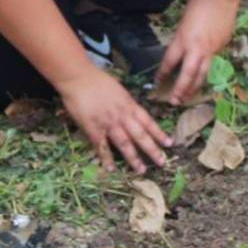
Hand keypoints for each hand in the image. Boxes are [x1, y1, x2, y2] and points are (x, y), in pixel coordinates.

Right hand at [56, 67, 170, 172]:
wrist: (78, 78)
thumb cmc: (97, 80)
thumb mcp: (119, 90)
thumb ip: (126, 103)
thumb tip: (133, 111)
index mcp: (129, 105)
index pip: (148, 122)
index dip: (159, 133)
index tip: (169, 144)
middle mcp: (122, 116)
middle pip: (140, 135)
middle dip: (152, 150)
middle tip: (162, 162)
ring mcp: (108, 123)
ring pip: (125, 143)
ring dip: (134, 158)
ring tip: (141, 170)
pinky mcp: (93, 129)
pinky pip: (102, 147)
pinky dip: (107, 159)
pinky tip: (111, 170)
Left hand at [156, 0, 237, 104]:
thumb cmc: (198, 5)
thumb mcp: (183, 24)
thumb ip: (182, 41)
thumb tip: (183, 53)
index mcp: (183, 40)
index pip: (170, 62)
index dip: (163, 73)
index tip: (157, 83)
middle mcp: (197, 48)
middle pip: (188, 75)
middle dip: (181, 90)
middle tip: (174, 102)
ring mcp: (211, 49)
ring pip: (202, 74)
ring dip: (194, 88)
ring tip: (188, 98)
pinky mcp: (221, 47)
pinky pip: (211, 62)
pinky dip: (205, 71)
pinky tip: (201, 77)